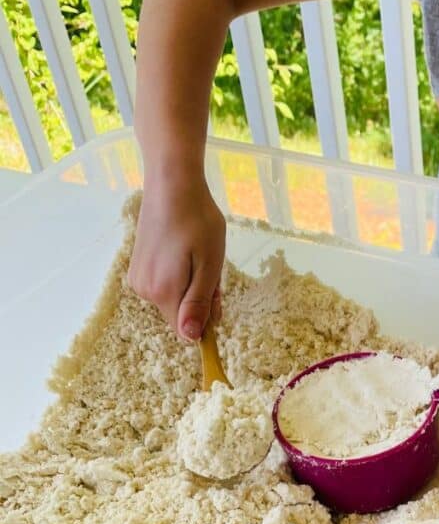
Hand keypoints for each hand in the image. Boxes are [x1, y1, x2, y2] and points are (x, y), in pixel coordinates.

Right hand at [127, 177, 225, 340]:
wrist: (172, 185)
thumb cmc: (197, 221)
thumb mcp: (209, 264)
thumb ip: (199, 302)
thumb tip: (190, 338)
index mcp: (163, 292)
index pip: (185, 329)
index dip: (205, 319)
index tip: (217, 295)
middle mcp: (144, 290)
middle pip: (179, 311)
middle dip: (200, 297)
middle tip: (211, 265)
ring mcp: (138, 277)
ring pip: (173, 296)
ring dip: (190, 283)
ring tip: (199, 252)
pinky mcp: (137, 264)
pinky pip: (163, 282)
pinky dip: (179, 273)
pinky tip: (184, 249)